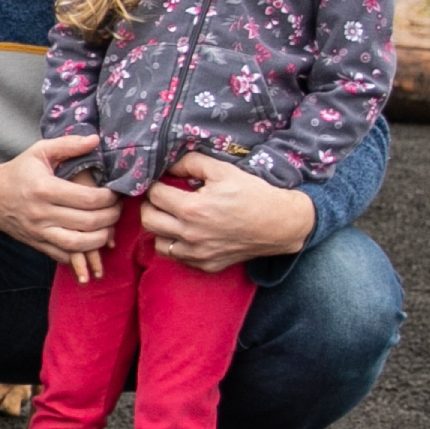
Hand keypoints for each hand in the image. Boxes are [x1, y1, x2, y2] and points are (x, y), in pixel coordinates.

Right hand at [0, 134, 119, 262]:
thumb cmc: (18, 172)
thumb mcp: (39, 152)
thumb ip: (68, 145)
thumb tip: (95, 140)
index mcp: (45, 188)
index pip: (87, 199)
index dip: (109, 198)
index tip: (116, 193)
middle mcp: (42, 213)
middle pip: (88, 222)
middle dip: (111, 217)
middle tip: (118, 209)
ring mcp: (39, 232)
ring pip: (78, 244)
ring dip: (101, 238)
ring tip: (109, 227)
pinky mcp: (37, 244)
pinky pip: (65, 256)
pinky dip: (83, 253)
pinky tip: (92, 242)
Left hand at [137, 151, 318, 272]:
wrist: (281, 224)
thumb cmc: (253, 194)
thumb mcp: (223, 170)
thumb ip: (191, 163)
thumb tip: (168, 164)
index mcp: (192, 208)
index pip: (154, 195)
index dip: (155, 184)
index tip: (161, 182)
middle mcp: (190, 234)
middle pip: (148, 219)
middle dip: (150, 205)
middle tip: (161, 197)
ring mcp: (197, 253)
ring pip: (157, 242)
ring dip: (160, 227)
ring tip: (172, 216)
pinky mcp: (205, 265)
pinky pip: (176, 257)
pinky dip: (175, 244)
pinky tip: (186, 233)